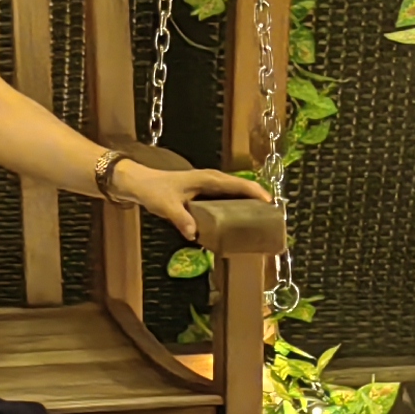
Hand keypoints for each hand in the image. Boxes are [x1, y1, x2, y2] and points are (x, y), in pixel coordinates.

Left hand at [118, 158, 269, 241]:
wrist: (141, 184)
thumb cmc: (155, 191)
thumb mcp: (166, 205)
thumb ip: (181, 218)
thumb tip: (194, 234)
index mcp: (208, 179)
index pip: (238, 184)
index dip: (255, 192)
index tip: (270, 203)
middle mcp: (212, 180)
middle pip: (242, 188)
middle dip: (258, 199)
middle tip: (273, 216)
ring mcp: (209, 187)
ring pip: (235, 194)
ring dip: (249, 203)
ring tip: (262, 220)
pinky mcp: (205, 194)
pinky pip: (226, 200)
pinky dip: (236, 207)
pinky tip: (239, 222)